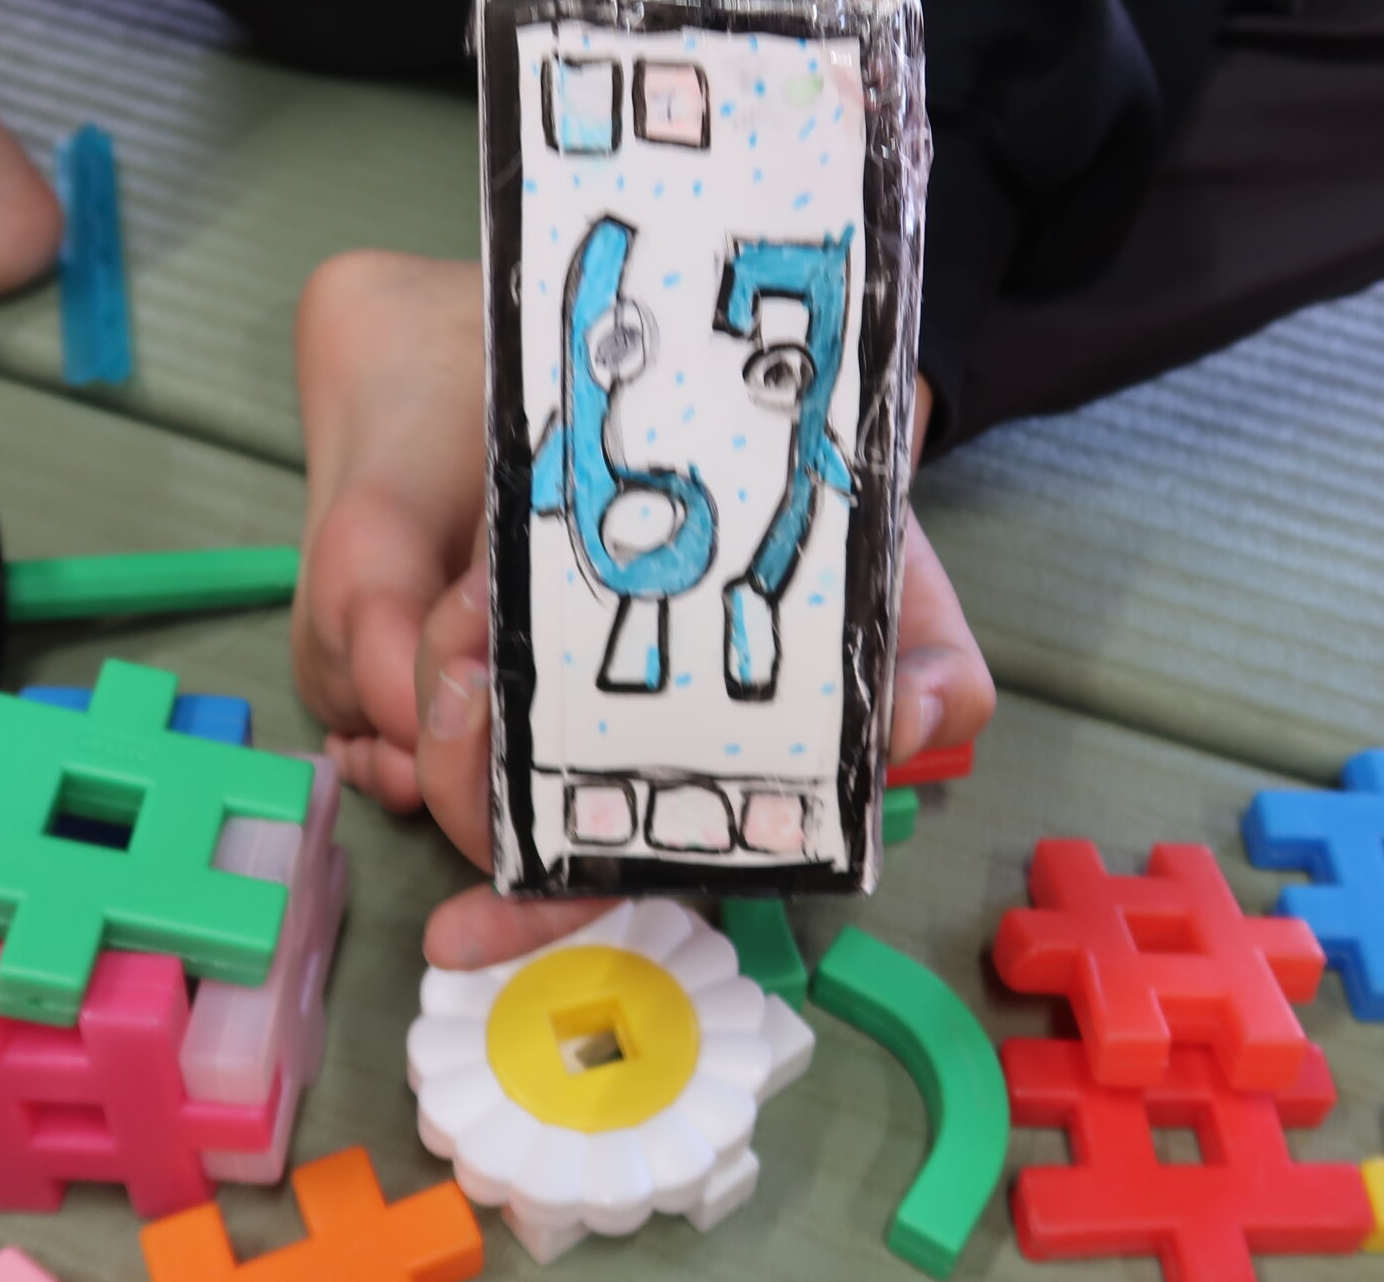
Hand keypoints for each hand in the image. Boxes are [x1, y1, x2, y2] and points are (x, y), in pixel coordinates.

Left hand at [407, 377, 996, 968]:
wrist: (832, 446)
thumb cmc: (866, 566)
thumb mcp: (920, 627)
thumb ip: (939, 686)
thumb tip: (908, 723)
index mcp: (695, 782)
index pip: (601, 870)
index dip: (529, 913)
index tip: (454, 936)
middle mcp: (612, 733)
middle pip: (502, 805)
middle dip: (460, 784)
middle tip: (471, 722)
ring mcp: (560, 660)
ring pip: (463, 719)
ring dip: (444, 703)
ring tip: (467, 660)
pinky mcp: (531, 576)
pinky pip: (464, 619)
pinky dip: (455, 619)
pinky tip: (477, 597)